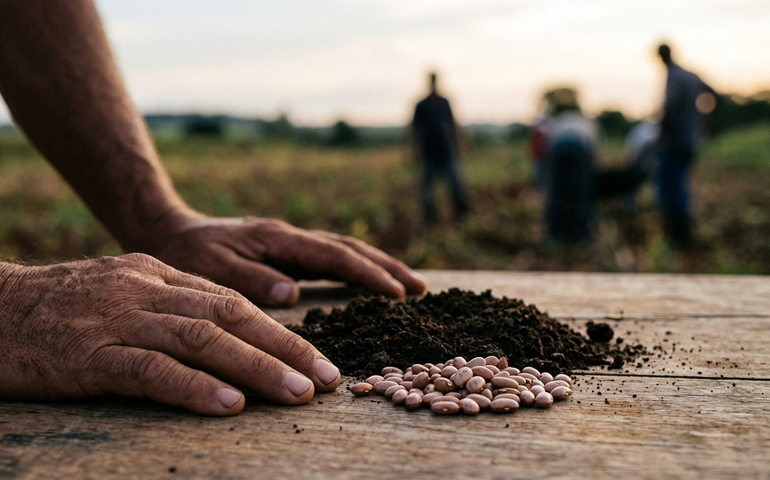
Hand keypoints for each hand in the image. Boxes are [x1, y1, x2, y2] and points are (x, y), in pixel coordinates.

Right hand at [0, 254, 340, 415]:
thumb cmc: (62, 309)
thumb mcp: (124, 293)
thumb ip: (174, 306)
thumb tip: (231, 332)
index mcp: (159, 274)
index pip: (232, 302)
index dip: (280, 331)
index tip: (316, 360)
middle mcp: (146, 290)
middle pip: (229, 317)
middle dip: (284, 349)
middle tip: (324, 379)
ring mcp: (118, 320)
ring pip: (200, 340)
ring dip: (255, 368)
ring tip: (295, 395)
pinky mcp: (89, 355)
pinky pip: (150, 370)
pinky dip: (193, 387)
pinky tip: (229, 404)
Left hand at [144, 213, 427, 306]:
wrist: (168, 229)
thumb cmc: (187, 251)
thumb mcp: (209, 267)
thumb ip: (249, 279)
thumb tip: (292, 293)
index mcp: (277, 239)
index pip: (333, 256)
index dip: (367, 275)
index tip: (397, 294)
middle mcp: (290, 237)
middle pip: (350, 248)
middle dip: (387, 268)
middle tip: (421, 290)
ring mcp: (290, 242)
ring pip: (345, 250)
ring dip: (379, 266)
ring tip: (410, 286)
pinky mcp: (286, 251)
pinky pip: (331, 258)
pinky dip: (357, 268)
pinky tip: (370, 281)